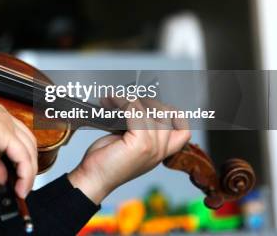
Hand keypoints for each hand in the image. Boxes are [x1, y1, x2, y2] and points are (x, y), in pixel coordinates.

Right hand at [0, 99, 37, 198]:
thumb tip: (3, 176)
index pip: (15, 137)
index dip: (19, 157)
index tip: (14, 175)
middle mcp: (2, 117)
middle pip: (27, 142)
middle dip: (28, 165)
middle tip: (21, 184)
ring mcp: (6, 123)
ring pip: (29, 149)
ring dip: (28, 172)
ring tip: (22, 189)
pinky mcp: (6, 133)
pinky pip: (23, 157)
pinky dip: (25, 174)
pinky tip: (20, 187)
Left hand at [67, 97, 190, 203]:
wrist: (93, 179)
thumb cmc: (105, 162)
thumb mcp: (127, 144)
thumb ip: (138, 131)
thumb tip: (134, 107)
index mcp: (159, 152)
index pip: (183, 131)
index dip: (173, 114)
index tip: (150, 105)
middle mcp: (159, 151)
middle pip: (165, 114)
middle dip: (144, 101)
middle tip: (124, 101)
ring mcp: (152, 147)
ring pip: (149, 110)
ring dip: (127, 99)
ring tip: (111, 100)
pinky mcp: (141, 144)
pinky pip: (135, 111)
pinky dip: (121, 101)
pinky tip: (109, 101)